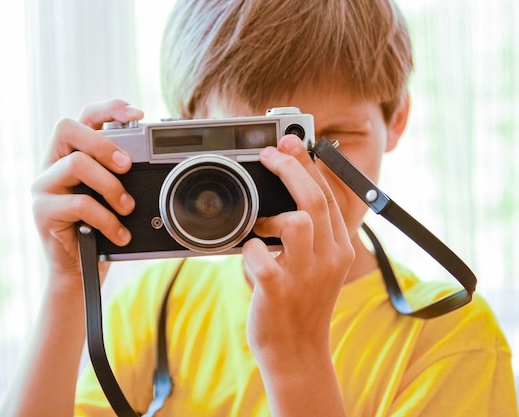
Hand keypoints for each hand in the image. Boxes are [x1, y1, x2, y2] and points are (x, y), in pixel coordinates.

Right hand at [31, 99, 143, 287]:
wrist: (79, 272)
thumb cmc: (99, 231)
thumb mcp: (113, 197)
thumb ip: (121, 175)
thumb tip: (152, 158)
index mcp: (70, 155)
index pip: (83, 117)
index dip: (108, 108)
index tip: (137, 113)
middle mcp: (52, 165)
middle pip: (68, 128)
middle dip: (104, 143)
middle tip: (128, 165)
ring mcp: (43, 187)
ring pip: (76, 164)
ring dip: (110, 185)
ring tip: (127, 207)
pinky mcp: (43, 211)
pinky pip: (79, 203)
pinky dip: (107, 219)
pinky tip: (120, 233)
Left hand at [243, 134, 354, 363]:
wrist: (298, 354)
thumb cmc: (301, 306)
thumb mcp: (318, 267)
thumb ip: (310, 236)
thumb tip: (288, 200)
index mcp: (339, 249)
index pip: (330, 195)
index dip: (309, 164)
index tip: (292, 143)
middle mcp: (328, 259)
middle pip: (315, 199)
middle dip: (291, 167)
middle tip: (270, 153)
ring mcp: (305, 276)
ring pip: (297, 222)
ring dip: (272, 215)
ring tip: (260, 226)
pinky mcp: (278, 291)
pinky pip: (260, 257)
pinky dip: (249, 249)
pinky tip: (248, 253)